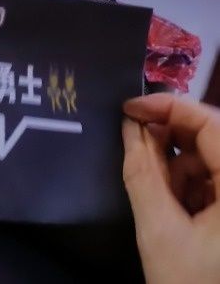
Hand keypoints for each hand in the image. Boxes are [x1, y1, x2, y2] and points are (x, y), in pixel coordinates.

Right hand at [122, 93, 219, 283]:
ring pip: (212, 160)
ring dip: (178, 166)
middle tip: (133, 142)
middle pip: (212, 138)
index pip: (210, 121)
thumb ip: (141, 172)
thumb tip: (129, 125)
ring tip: (156, 194)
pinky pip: (216, 184)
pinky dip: (190, 187)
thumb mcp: (160, 232)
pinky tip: (174, 211)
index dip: (168, 106)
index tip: (128, 109)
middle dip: (170, 138)